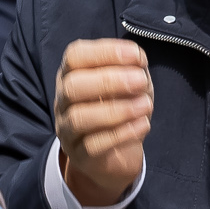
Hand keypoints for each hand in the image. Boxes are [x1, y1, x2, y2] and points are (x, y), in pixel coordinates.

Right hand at [55, 38, 152, 208]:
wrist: (116, 154)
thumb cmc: (120, 106)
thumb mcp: (130, 83)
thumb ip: (133, 67)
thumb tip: (137, 58)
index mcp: (71, 74)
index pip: (75, 56)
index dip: (105, 53)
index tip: (137, 56)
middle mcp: (63, 100)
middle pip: (72, 87)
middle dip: (109, 81)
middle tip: (141, 81)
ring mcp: (67, 129)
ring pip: (79, 118)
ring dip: (117, 110)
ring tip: (146, 105)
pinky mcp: (79, 155)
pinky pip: (93, 146)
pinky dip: (122, 134)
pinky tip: (143, 124)